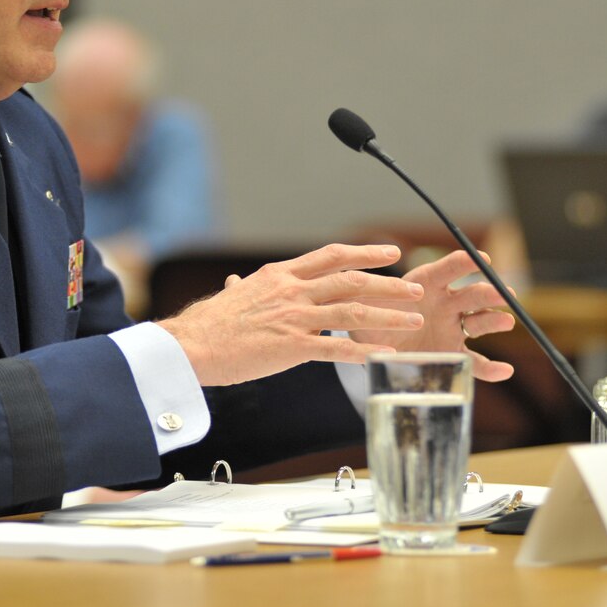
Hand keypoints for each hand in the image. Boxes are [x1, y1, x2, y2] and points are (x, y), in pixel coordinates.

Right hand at [159, 244, 424, 385]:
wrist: (191, 344)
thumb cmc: (207, 324)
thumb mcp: (232, 296)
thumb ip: (242, 288)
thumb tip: (236, 283)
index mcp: (281, 274)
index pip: (332, 256)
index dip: (365, 253)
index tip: (390, 252)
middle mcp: (293, 290)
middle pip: (351, 281)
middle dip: (388, 284)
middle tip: (415, 287)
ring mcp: (294, 317)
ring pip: (352, 312)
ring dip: (388, 316)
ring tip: (413, 320)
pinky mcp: (292, 347)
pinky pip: (337, 349)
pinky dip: (364, 351)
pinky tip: (386, 355)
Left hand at [347, 249, 515, 382]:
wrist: (372, 343)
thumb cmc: (369, 315)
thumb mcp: (361, 302)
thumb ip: (360, 293)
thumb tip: (347, 281)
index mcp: (425, 283)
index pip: (448, 268)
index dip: (465, 263)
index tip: (482, 259)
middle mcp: (445, 303)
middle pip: (472, 294)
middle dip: (489, 292)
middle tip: (504, 293)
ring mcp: (452, 327)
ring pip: (479, 322)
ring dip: (495, 320)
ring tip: (506, 323)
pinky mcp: (452, 353)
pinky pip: (474, 361)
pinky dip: (491, 367)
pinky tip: (504, 370)